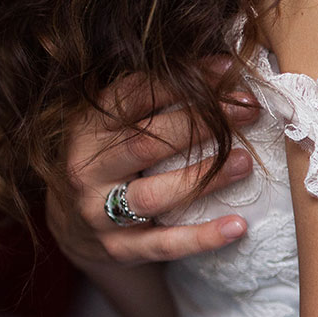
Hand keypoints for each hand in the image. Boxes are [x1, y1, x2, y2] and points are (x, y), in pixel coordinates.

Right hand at [47, 57, 256, 268]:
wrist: (70, 226)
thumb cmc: (108, 160)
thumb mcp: (111, 125)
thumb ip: (149, 98)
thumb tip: (219, 67)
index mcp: (87, 128)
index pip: (135, 95)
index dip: (182, 79)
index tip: (227, 68)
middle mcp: (86, 168)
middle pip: (147, 142)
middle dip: (202, 124)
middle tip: (248, 112)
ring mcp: (98, 212)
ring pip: (156, 194)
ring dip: (206, 177)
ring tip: (246, 162)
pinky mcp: (118, 249)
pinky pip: (164, 244)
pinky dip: (202, 237)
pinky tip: (238, 226)